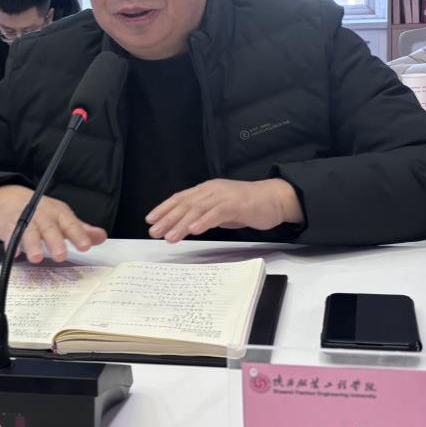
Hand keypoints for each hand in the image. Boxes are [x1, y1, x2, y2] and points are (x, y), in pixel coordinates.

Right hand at [0, 185, 106, 262]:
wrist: (12, 198)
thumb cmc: (44, 213)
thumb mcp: (64, 218)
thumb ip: (81, 230)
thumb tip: (101, 237)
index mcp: (59, 214)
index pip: (71, 224)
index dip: (78, 235)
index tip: (85, 246)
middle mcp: (43, 216)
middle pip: (50, 228)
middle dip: (55, 241)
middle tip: (61, 256)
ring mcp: (25, 219)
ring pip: (29, 232)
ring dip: (32, 244)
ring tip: (36, 258)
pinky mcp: (8, 225)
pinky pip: (9, 234)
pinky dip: (11, 244)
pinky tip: (14, 253)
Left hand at [146, 178, 303, 243]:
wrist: (275, 198)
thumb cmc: (248, 205)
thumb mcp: (221, 209)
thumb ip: (205, 214)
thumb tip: (186, 225)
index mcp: (207, 190)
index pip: (181, 198)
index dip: (164, 208)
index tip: (150, 220)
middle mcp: (212, 190)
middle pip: (185, 204)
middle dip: (167, 218)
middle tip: (154, 231)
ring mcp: (224, 196)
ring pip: (197, 209)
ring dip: (181, 223)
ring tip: (169, 236)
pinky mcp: (237, 204)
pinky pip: (217, 213)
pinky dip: (204, 221)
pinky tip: (194, 230)